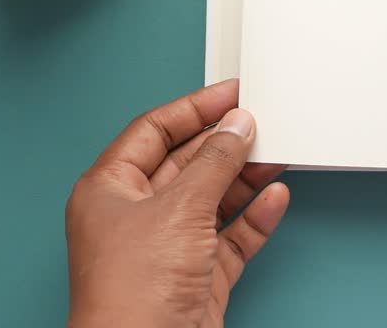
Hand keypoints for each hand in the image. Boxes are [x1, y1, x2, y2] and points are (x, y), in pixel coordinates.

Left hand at [65, 79, 288, 327]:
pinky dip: (254, 217)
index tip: (231, 92)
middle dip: (224, 142)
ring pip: (212, 199)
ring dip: (245, 177)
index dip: (194, 108)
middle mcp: (135, 216)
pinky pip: (230, 236)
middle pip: (186, 163)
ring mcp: (166, 249)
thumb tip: (236, 127)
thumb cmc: (132, 294)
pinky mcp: (196, 278)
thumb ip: (214, 162)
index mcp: (110, 189)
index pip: (153, 131)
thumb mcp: (180, 208)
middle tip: (260, 121)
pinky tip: (275, 197)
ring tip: (276, 152)